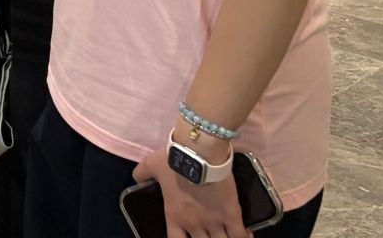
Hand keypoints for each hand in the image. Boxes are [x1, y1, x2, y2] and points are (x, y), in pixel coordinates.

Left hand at [133, 137, 247, 237]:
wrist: (199, 153)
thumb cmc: (174, 160)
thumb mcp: (150, 165)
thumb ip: (141, 174)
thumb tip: (136, 179)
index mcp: (174, 216)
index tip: (188, 236)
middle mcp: (194, 224)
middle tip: (208, 233)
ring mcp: (214, 222)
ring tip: (225, 234)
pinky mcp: (232, 215)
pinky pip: (239, 236)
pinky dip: (244, 237)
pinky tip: (246, 234)